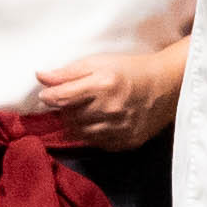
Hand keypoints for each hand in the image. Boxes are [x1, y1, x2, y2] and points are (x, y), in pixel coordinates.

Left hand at [19, 40, 185, 148]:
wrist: (166, 86)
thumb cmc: (129, 70)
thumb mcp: (98, 62)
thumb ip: (68, 72)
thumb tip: (40, 77)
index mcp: (102, 85)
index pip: (60, 98)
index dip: (49, 97)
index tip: (48, 96)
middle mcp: (110, 109)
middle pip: (68, 118)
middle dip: (65, 110)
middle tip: (72, 102)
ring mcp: (119, 128)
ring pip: (80, 134)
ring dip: (77, 124)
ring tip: (86, 111)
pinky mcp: (126, 142)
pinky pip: (97, 144)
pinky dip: (93, 134)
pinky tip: (101, 122)